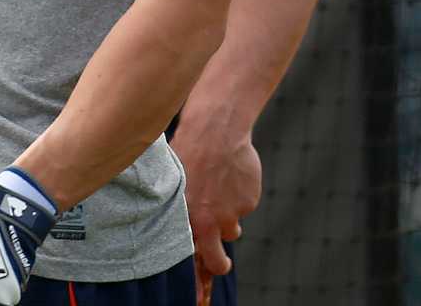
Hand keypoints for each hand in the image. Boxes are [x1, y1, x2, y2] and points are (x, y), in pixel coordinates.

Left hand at [175, 122, 259, 303]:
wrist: (215, 131)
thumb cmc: (186, 152)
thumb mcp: (172, 184)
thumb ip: (177, 211)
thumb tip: (172, 225)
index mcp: (187, 220)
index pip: (192, 261)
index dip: (197, 284)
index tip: (199, 299)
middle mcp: (211, 224)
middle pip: (219, 263)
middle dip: (219, 264)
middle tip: (220, 259)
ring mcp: (233, 214)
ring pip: (232, 229)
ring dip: (225, 217)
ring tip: (215, 189)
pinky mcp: (248, 202)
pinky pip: (243, 206)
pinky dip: (237, 196)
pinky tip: (227, 175)